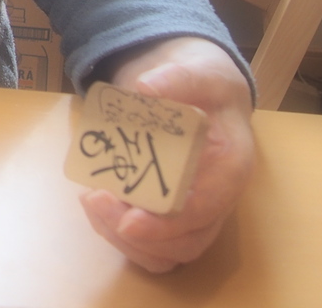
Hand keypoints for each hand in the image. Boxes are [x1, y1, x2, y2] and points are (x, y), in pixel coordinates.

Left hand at [78, 36, 254, 272]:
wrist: (204, 89)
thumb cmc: (205, 83)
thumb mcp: (199, 69)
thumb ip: (176, 78)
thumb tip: (143, 88)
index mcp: (231, 167)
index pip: (205, 210)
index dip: (166, 223)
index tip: (127, 221)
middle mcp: (218, 199)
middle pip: (185, 243)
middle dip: (137, 234)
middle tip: (93, 198)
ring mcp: (197, 212)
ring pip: (167, 253)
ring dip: (124, 240)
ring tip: (90, 200)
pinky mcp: (173, 215)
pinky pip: (152, 246)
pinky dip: (121, 235)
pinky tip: (97, 206)